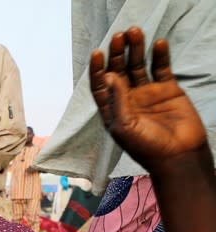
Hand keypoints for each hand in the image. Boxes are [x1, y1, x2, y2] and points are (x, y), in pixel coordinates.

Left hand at [90, 27, 206, 170]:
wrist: (178, 155)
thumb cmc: (146, 147)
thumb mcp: (124, 126)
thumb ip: (117, 100)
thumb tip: (109, 75)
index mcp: (112, 110)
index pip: (100, 85)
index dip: (97, 69)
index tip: (97, 53)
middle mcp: (128, 99)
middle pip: (119, 70)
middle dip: (117, 53)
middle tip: (119, 36)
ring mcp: (147, 93)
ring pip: (139, 65)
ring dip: (136, 49)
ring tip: (135, 31)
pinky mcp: (168, 89)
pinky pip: (161, 68)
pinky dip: (160, 55)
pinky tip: (158, 43)